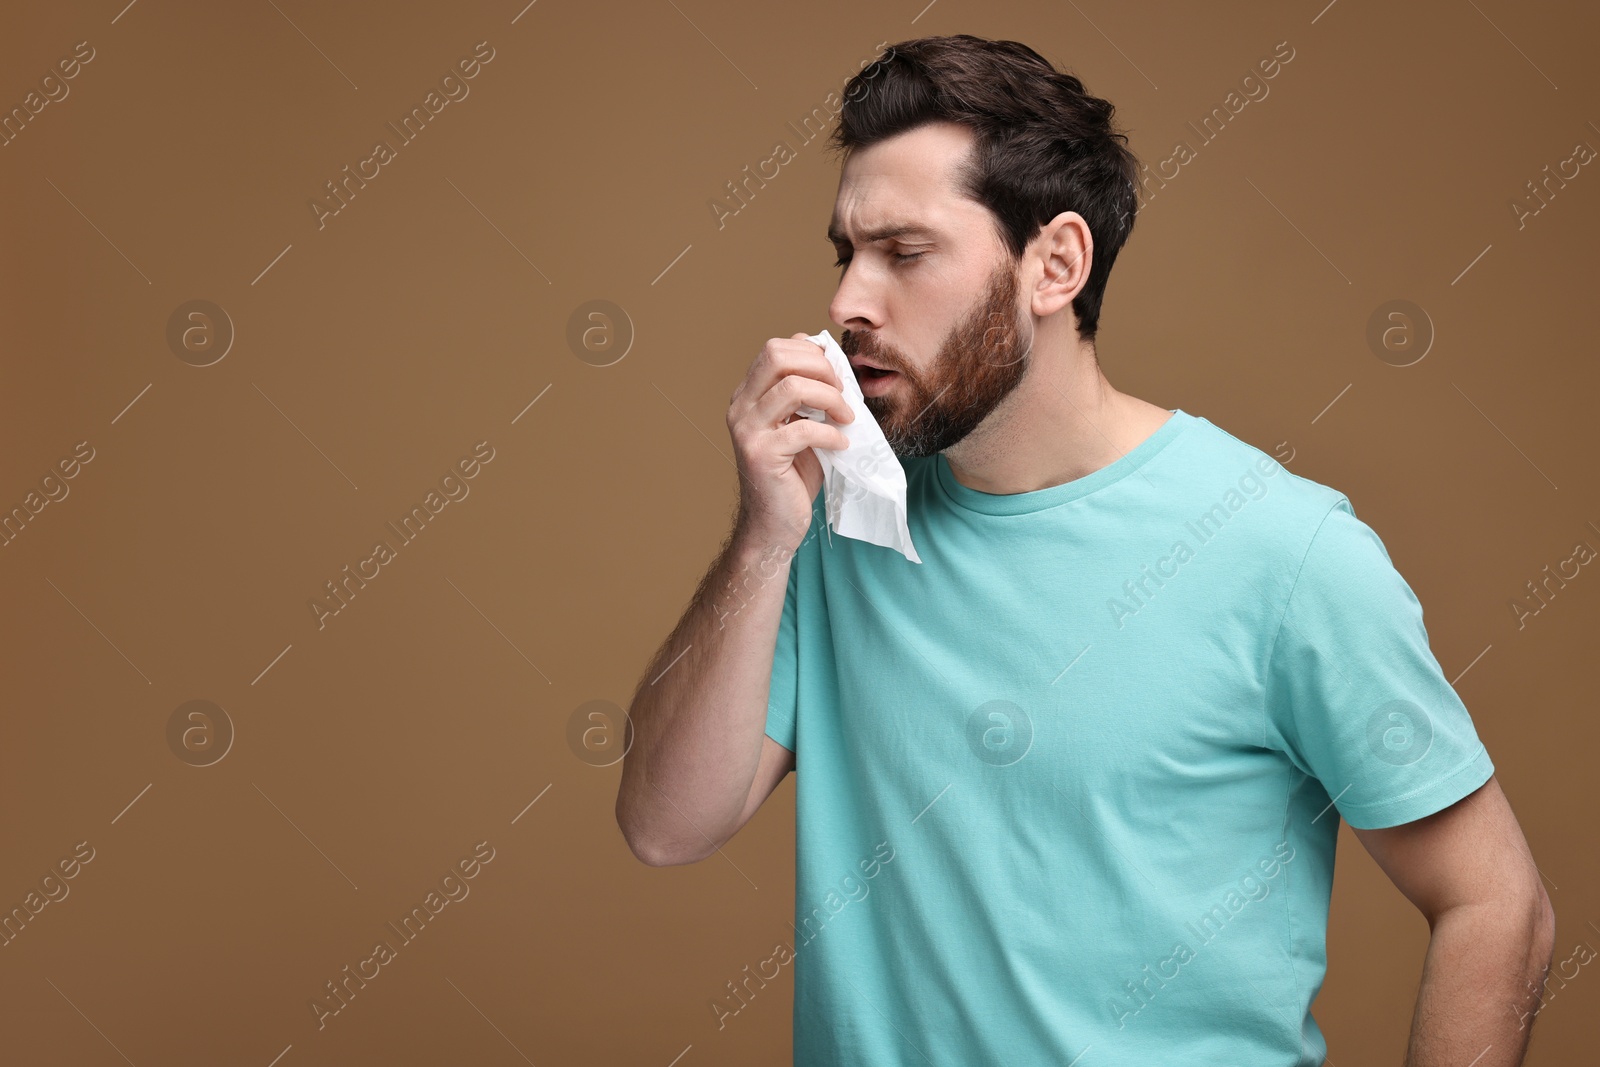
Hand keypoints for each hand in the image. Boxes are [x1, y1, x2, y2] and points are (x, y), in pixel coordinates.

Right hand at [726, 332, 854, 553]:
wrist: (774, 524)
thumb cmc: (792, 475)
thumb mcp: (800, 424)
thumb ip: (807, 394)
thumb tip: (830, 360)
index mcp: (748, 395)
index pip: (776, 348)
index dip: (812, 353)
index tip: (837, 376)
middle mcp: (740, 406)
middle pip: (777, 355)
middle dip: (820, 367)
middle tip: (843, 391)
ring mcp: (747, 429)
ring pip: (792, 386)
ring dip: (830, 397)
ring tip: (846, 417)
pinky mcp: (760, 454)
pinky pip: (803, 429)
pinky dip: (831, 433)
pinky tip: (841, 445)